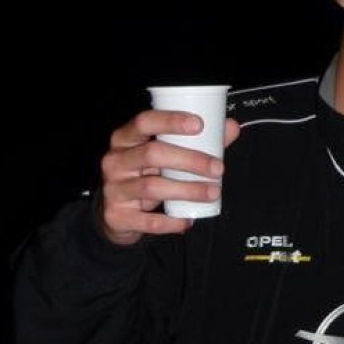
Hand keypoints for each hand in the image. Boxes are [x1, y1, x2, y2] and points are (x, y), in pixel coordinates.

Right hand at [98, 110, 240, 245]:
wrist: (115, 216)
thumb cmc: (144, 177)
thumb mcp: (163, 157)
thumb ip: (195, 143)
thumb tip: (230, 128)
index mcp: (125, 139)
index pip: (144, 121)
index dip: (170, 121)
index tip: (199, 125)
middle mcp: (115, 161)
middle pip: (152, 154)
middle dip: (189, 160)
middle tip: (217, 168)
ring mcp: (113, 189)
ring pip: (152, 188)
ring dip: (187, 191)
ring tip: (211, 193)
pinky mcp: (117, 216)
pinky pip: (148, 221)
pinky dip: (171, 222)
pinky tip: (187, 220)